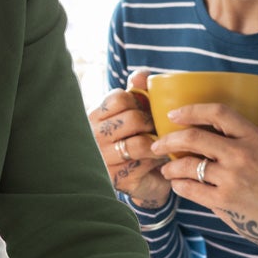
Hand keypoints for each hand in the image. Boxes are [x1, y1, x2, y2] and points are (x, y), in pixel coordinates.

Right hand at [88, 68, 170, 207]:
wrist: (139, 181)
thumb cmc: (134, 140)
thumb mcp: (132, 113)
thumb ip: (136, 91)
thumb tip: (141, 76)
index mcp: (95, 116)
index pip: (120, 98)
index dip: (140, 102)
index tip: (147, 110)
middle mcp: (95, 137)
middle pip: (134, 119)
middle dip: (153, 123)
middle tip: (160, 129)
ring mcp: (104, 159)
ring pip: (142, 142)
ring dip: (159, 142)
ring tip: (162, 144)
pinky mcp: (118, 178)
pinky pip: (147, 163)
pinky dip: (159, 160)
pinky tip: (161, 161)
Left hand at [151, 83, 257, 251]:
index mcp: (253, 137)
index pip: (218, 113)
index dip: (192, 110)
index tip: (173, 114)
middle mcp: (241, 155)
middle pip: (194, 138)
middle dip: (169, 140)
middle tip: (157, 144)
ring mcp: (231, 179)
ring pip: (188, 165)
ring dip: (170, 166)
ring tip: (166, 168)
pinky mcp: (224, 201)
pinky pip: (191, 189)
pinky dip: (179, 185)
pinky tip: (177, 184)